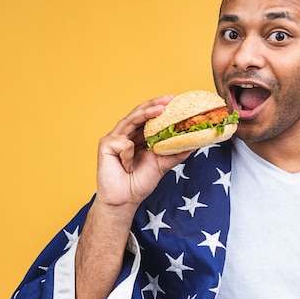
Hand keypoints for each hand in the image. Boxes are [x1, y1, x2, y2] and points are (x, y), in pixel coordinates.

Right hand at [94, 95, 191, 216]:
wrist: (125, 199)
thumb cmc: (139, 182)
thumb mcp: (162, 165)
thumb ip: (175, 153)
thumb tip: (193, 144)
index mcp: (138, 137)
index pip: (149, 117)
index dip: (160, 108)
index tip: (174, 101)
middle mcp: (126, 134)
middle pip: (139, 113)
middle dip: (154, 104)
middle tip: (169, 99)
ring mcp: (115, 138)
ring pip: (130, 119)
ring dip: (145, 113)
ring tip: (160, 109)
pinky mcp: (106, 145)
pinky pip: (124, 143)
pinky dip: (129, 155)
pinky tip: (127, 167)